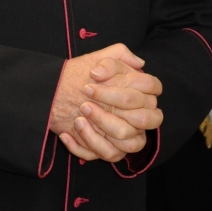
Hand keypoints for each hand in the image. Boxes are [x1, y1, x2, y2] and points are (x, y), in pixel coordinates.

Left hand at [50, 46, 161, 162]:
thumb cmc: (84, 76)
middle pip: (141, 117)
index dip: (126, 84)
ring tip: (78, 118)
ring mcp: (129, 136)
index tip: (94, 77)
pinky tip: (68, 134)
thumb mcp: (96, 59)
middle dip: (112, 106)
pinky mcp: (114, 151)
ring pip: (127, 139)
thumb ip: (116, 56)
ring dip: (101, 127)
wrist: (60, 95)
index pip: (152, 87)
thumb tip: (139, 64)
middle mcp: (140, 116)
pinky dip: (86, 145)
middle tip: (85, 99)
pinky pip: (108, 154)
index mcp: (142, 92)